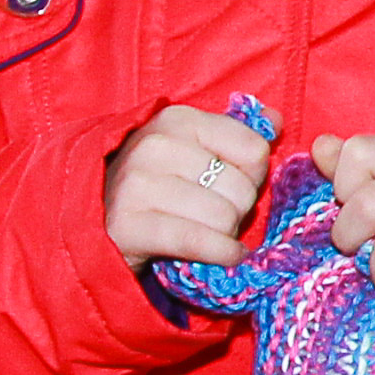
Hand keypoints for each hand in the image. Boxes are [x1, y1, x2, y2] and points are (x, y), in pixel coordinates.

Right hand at [104, 104, 269, 267]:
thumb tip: (274, 120)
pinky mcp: (128, 226)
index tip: (231, 185)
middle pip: (241, 188)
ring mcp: (136, 184)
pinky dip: (221, 254)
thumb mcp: (198, 149)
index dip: (253, 175)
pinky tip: (225, 254)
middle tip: (215, 215)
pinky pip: (199, 242)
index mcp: (177, 120)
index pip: (254, 150)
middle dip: (237, 209)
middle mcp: (154, 145)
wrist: (100, 220)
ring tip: (205, 230)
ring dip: (225, 234)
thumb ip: (240, 133)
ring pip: (224, 218)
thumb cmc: (162, 184)